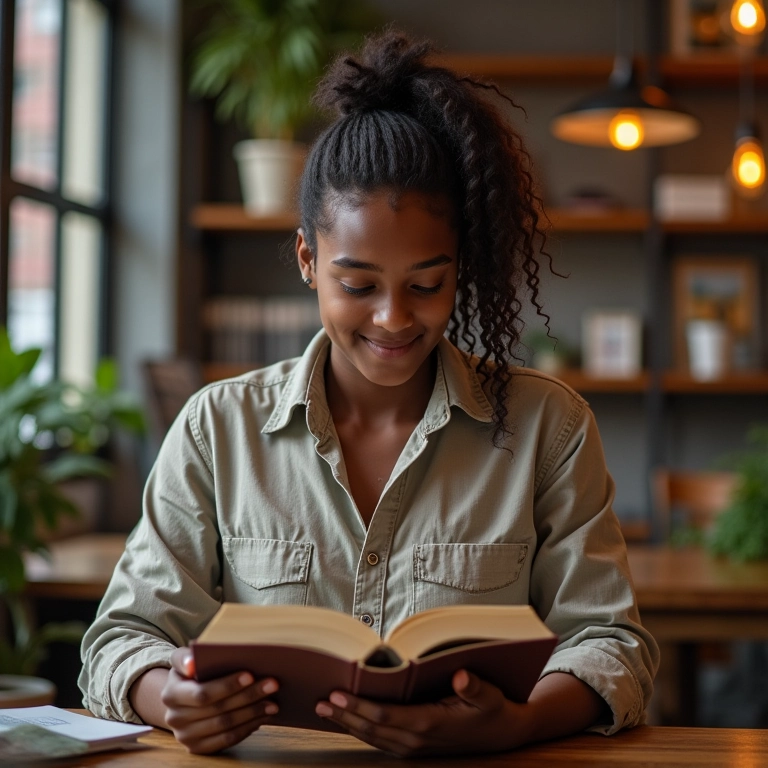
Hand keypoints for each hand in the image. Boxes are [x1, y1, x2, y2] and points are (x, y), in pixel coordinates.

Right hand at [160, 647, 279, 753]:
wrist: (181, 699)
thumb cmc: (189, 673)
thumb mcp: (183, 660)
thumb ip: (185, 658)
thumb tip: (193, 662)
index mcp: (171, 694)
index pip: (203, 693)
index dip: (227, 685)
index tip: (251, 675)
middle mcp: (175, 718)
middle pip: (219, 709)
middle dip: (248, 696)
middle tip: (272, 685)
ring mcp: (185, 736)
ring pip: (226, 726)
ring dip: (252, 713)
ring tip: (272, 702)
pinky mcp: (198, 748)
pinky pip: (227, 740)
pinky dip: (247, 728)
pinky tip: (261, 716)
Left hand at [314, 669, 527, 756]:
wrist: (501, 733)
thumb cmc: (493, 708)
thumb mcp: (490, 695)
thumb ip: (474, 686)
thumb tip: (461, 676)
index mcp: (430, 724)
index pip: (385, 717)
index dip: (359, 706)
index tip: (337, 693)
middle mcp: (417, 739)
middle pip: (372, 729)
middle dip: (344, 715)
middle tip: (319, 701)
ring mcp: (414, 746)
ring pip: (373, 738)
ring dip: (348, 724)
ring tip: (324, 709)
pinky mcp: (414, 746)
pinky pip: (381, 740)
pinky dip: (361, 730)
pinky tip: (347, 719)